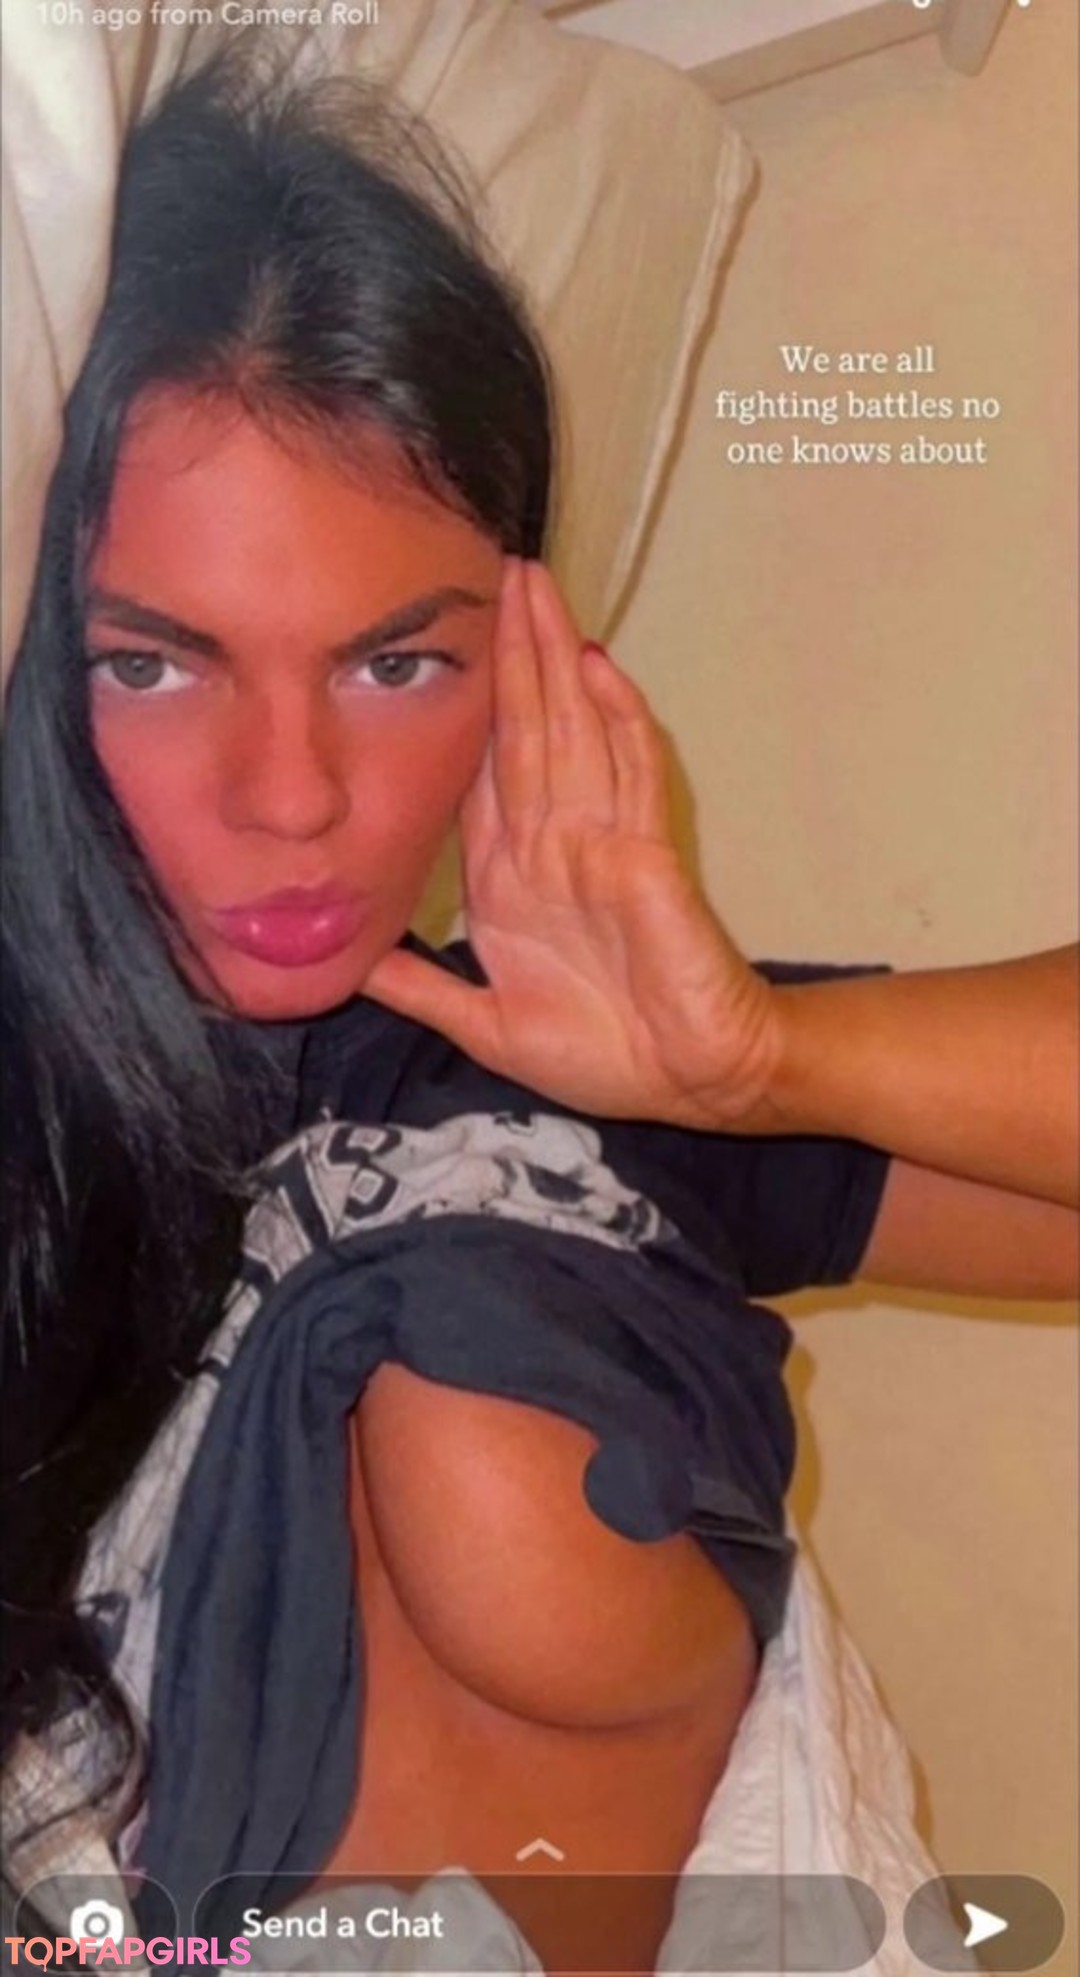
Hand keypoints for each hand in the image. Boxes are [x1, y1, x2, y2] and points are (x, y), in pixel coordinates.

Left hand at [361, 559, 782, 1129]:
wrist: (689, 1083)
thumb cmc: (605, 1054)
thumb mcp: (486, 1025)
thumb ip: (422, 989)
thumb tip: (348, 967)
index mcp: (513, 880)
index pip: (482, 775)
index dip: (466, 710)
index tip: (445, 644)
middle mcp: (555, 845)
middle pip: (527, 730)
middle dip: (512, 654)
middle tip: (498, 571)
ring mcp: (605, 842)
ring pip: (574, 732)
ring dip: (556, 662)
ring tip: (538, 589)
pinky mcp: (649, 856)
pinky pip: (632, 776)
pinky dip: (617, 721)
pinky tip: (597, 668)